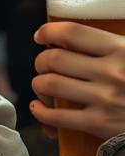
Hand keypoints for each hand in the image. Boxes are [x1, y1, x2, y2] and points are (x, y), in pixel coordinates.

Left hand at [31, 21, 124, 141]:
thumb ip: (117, 43)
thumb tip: (82, 35)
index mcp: (122, 49)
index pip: (72, 32)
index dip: (49, 31)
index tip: (41, 35)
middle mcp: (111, 72)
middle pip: (54, 58)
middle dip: (41, 60)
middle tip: (43, 64)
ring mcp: (105, 99)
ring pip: (49, 84)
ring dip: (38, 84)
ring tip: (42, 84)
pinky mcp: (101, 125)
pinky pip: (57, 117)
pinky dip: (41, 112)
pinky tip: (39, 108)